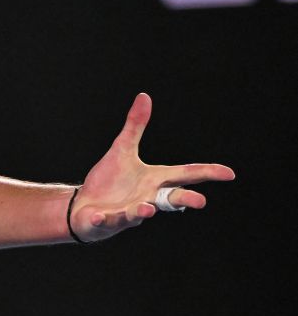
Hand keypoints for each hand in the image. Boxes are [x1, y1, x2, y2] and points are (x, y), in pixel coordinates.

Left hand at [70, 93, 234, 242]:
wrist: (86, 205)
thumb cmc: (110, 181)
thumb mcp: (123, 149)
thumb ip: (135, 126)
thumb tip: (145, 96)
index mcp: (154, 181)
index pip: (184, 175)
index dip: (207, 173)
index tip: (229, 173)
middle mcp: (146, 198)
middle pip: (169, 199)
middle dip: (184, 200)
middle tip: (201, 201)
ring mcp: (126, 211)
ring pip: (138, 213)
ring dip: (142, 211)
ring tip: (147, 209)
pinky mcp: (104, 219)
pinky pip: (104, 220)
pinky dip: (101, 218)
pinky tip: (96, 215)